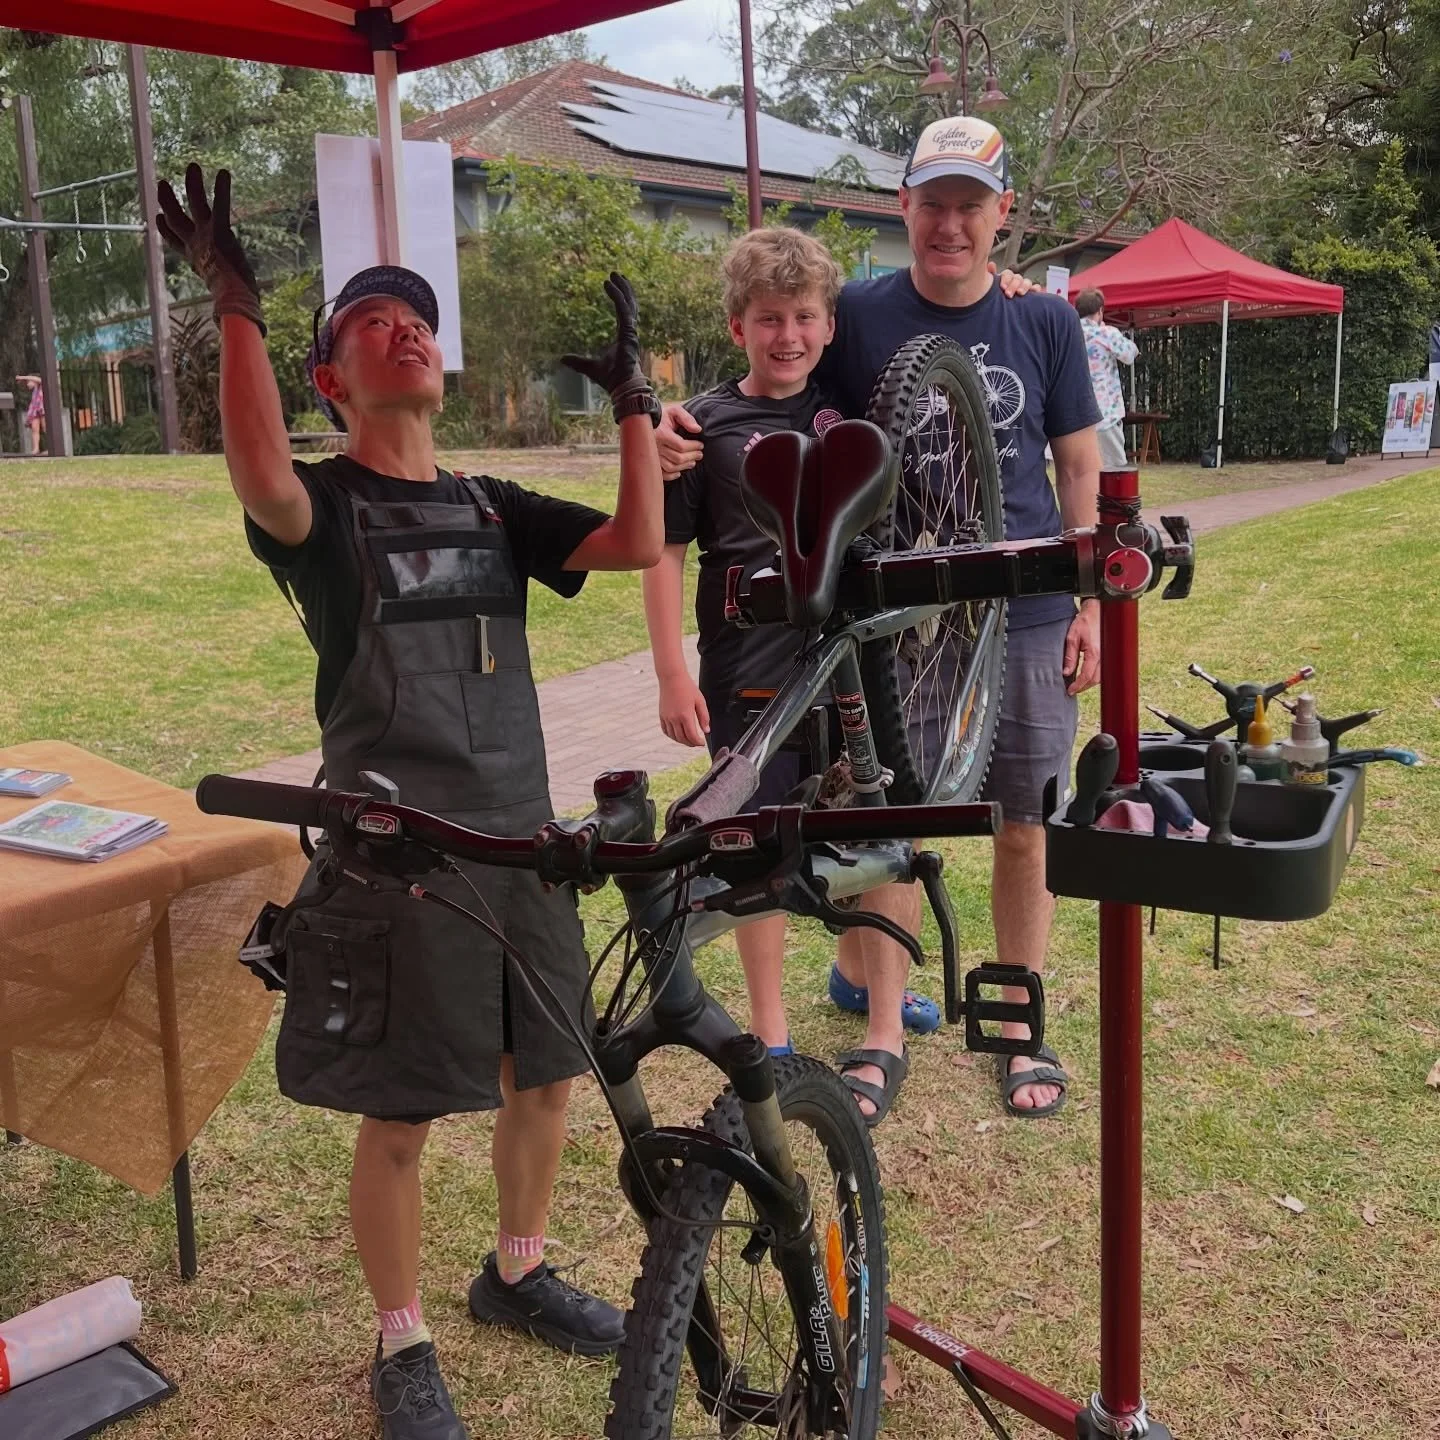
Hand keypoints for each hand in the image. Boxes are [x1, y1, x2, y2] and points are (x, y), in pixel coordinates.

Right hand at [156, 163, 264, 334]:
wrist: (235, 301)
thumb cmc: (233, 305)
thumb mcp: (226, 304)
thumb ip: (227, 316)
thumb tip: (234, 339)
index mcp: (196, 261)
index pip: (176, 243)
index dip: (166, 230)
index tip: (158, 218)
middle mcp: (197, 245)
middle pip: (177, 219)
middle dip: (168, 202)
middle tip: (160, 183)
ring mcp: (207, 236)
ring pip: (195, 205)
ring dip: (193, 185)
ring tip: (193, 166)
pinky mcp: (220, 230)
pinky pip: (220, 204)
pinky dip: (221, 188)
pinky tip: (223, 172)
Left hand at [561, 271, 646, 399]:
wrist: (621, 388)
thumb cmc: (611, 379)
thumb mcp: (589, 367)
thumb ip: (577, 362)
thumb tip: (562, 359)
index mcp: (623, 336)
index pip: (624, 313)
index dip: (620, 298)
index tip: (613, 285)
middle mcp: (630, 332)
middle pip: (629, 305)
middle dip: (624, 288)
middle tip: (616, 274)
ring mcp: (631, 332)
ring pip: (628, 304)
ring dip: (622, 288)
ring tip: (614, 274)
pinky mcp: (629, 333)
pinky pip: (623, 310)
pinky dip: (617, 297)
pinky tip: (609, 285)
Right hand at [657, 403, 703, 479]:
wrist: (642, 420)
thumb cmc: (661, 415)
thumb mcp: (674, 410)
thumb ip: (686, 418)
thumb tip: (697, 429)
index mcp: (661, 434)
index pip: (681, 446)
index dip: (693, 447)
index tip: (701, 445)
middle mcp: (655, 447)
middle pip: (678, 458)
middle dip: (692, 456)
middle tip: (700, 454)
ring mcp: (652, 456)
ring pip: (671, 467)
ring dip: (684, 466)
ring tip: (692, 462)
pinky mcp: (650, 461)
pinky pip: (661, 474)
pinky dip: (671, 476)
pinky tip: (679, 472)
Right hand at [658, 671, 709, 746]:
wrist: (672, 678)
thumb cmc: (687, 687)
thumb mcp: (700, 701)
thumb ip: (704, 717)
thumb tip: (706, 730)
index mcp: (685, 715)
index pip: (692, 736)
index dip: (698, 742)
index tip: (702, 743)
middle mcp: (674, 718)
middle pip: (682, 738)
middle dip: (691, 743)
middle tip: (697, 743)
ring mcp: (667, 718)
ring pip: (673, 736)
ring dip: (682, 741)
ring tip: (688, 740)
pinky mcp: (662, 715)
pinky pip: (666, 731)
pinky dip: (672, 736)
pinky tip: (678, 735)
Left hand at [988, 261, 1038, 297]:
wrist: (998, 313)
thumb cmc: (994, 299)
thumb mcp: (990, 289)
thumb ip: (990, 276)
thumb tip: (991, 264)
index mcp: (1005, 280)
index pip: (1008, 274)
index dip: (1006, 279)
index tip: (1002, 287)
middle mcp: (1015, 282)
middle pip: (1017, 278)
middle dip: (1013, 285)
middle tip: (1008, 294)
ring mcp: (1023, 287)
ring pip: (1027, 282)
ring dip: (1024, 286)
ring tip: (1020, 293)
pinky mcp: (1031, 295)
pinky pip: (1036, 288)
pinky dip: (1036, 288)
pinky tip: (1034, 291)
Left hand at [1063, 600, 1100, 694]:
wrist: (1097, 611)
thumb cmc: (1084, 622)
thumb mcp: (1072, 638)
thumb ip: (1070, 656)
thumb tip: (1066, 672)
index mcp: (1094, 653)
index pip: (1086, 676)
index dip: (1077, 685)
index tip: (1069, 691)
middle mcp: (1104, 656)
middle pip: (1095, 679)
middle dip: (1084, 687)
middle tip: (1072, 690)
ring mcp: (1108, 655)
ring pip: (1101, 676)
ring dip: (1089, 682)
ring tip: (1078, 684)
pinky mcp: (1108, 653)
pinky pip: (1103, 669)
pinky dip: (1095, 675)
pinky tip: (1086, 675)